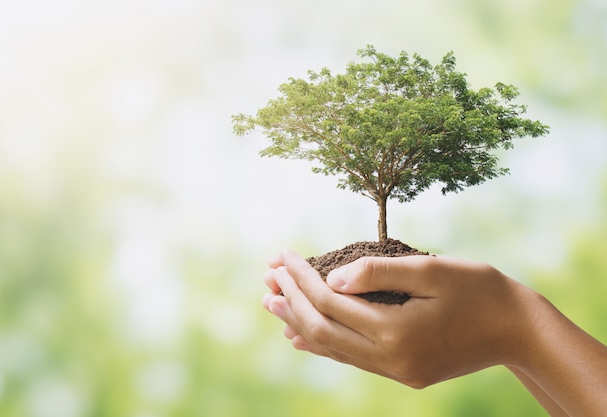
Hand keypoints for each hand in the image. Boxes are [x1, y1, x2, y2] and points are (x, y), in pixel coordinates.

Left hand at [262, 250, 533, 387]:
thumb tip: (331, 276)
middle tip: (266, 278)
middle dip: (291, 301)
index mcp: (396, 332)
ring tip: (272, 303)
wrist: (518, 330)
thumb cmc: (479, 290)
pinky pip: (351, 359)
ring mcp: (396, 371)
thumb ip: (379, 272)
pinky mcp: (402, 372)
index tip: (282, 256)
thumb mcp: (431, 270)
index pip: (330, 302)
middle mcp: (391, 359)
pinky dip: (323, 344)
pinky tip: (300, 336)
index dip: (301, 278)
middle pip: (322, 329)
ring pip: (333, 348)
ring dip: (299, 323)